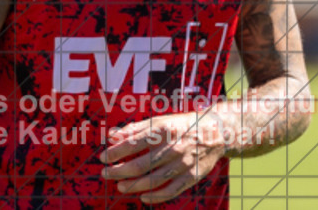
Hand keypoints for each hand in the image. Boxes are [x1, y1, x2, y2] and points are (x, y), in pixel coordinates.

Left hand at [100, 113, 228, 203]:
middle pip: (140, 165)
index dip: (115, 152)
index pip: (132, 144)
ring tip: (119, 186)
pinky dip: (156, 196)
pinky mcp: (191, 176)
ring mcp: (182, 164)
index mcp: (162, 130)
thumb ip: (135, 129)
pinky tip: (143, 197)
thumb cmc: (181, 125)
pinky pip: (171, 190)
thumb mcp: (159, 121)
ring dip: (133, 185)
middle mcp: (172, 147)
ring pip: (153, 180)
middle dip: (119, 171)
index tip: (103, 158)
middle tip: (106, 174)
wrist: (215, 132)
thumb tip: (112, 136)